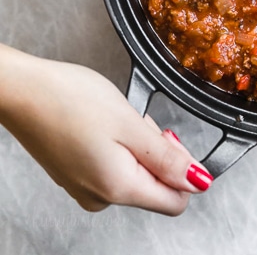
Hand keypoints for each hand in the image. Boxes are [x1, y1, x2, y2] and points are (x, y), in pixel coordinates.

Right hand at [0, 46, 212, 213]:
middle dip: (157, 149)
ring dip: (136, 143)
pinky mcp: (75, 174)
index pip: (175, 201)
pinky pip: (112, 164)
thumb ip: (166, 157)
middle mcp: (101, 197)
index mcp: (119, 188)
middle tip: (136, 119)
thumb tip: (197, 181)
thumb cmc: (71, 101)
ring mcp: (85, 187)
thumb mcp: (129, 123)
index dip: (184, 169)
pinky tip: (102, 121)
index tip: (168, 137)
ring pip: (134, 171)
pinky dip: (117, 143)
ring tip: (115, 116)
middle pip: (155, 184)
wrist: (23, 91)